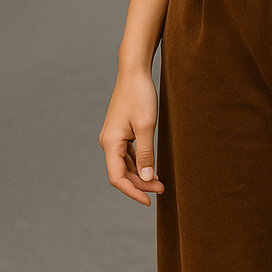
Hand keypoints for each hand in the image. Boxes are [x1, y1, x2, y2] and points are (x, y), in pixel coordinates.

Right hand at [99, 70, 164, 205]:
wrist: (134, 71)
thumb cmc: (140, 95)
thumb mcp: (146, 125)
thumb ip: (145, 153)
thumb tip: (145, 178)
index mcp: (111, 142)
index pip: (117, 177)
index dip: (132, 191)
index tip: (149, 200)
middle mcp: (108, 142)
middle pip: (121, 173)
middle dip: (140, 184)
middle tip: (162, 189)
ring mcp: (114, 136)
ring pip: (125, 164)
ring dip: (140, 175)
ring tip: (160, 182)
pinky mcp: (120, 131)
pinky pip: (127, 154)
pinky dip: (139, 163)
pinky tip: (151, 167)